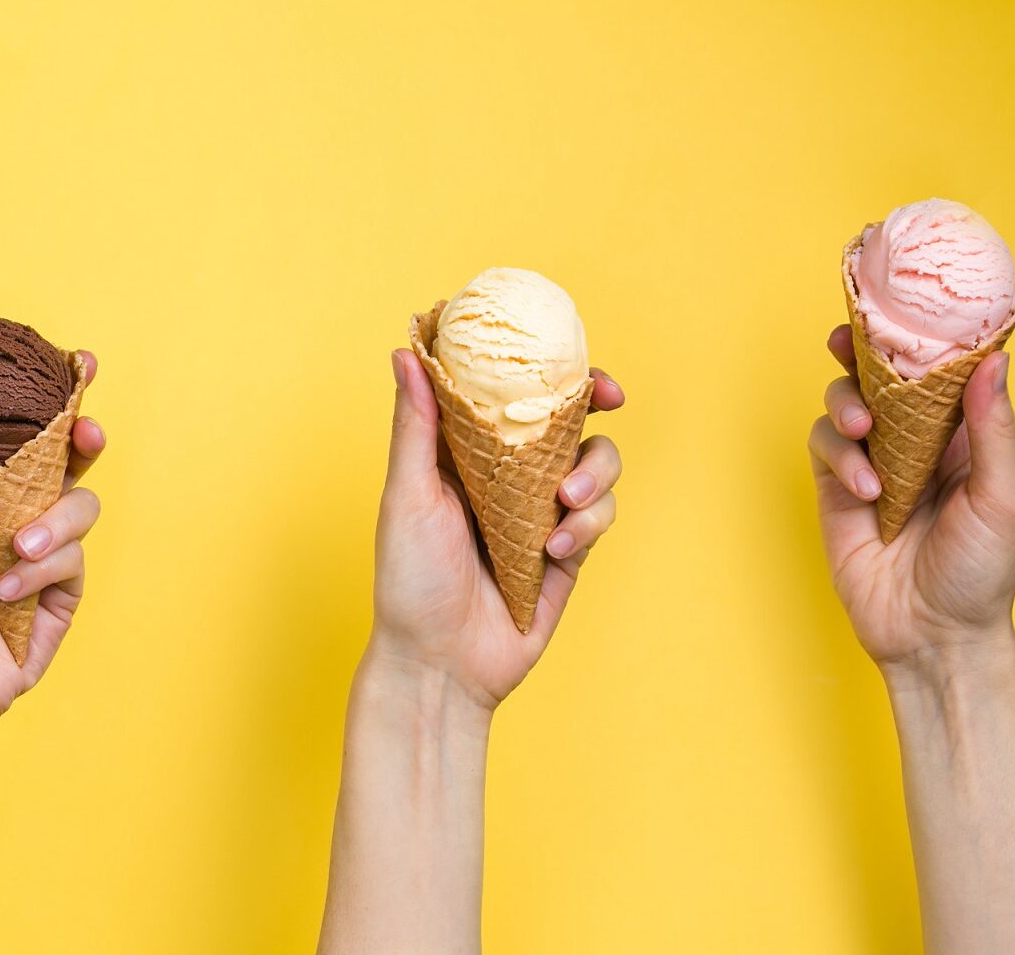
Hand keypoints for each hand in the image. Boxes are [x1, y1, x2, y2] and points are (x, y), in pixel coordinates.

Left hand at [0, 356, 105, 728]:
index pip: (28, 433)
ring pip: (81, 507)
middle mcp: (20, 514)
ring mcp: (47, 553)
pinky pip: (73, 560)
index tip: (81, 364)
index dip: (59, 400)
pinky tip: (4, 592)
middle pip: (72, 462)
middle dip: (87, 440)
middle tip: (85, 433)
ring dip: (52, 524)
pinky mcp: (64, 592)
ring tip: (14, 549)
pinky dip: (39, 570)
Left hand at [370, 350, 624, 708]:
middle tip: (607, 402)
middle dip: (597, 405)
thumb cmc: (409, 582)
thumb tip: (407, 352)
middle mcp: (510, 477)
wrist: (440, 664)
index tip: (561, 352)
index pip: (512, 395)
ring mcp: (543, 513)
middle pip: (570, 419)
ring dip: (593, 475)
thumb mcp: (407, 495)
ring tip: (564, 505)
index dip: (542, 368)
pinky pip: (599, 517)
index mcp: (467, 453)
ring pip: (597, 465)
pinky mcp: (568, 552)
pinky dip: (586, 525)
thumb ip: (417, 425)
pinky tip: (556, 550)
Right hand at [808, 327, 1014, 670]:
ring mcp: (872, 465)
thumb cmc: (981, 574)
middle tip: (844, 341)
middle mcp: (914, 443)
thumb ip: (993, 429)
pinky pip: (825, 448)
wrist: (934, 638)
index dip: (919, 338)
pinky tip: (867, 490)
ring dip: (847, 407)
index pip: (937, 372)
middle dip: (858, 354)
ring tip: (864, 434)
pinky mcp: (837, 491)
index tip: (904, 308)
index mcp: (961, 437)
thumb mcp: (1002, 497)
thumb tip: (994, 360)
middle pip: (878, 377)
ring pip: (844, 405)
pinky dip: (840, 457)